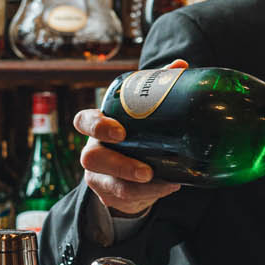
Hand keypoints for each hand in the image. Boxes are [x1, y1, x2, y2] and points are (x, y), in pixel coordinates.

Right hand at [76, 60, 185, 216]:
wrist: (131, 169)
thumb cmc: (135, 132)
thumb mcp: (142, 111)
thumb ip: (155, 88)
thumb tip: (181, 65)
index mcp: (98, 125)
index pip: (83, 121)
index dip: (97, 126)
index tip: (120, 131)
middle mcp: (93, 151)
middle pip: (90, 158)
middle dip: (118, 165)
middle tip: (146, 170)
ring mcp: (99, 176)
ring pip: (109, 184)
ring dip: (138, 187)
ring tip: (165, 183)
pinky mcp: (110, 196)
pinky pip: (125, 199)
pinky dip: (149, 195)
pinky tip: (169, 187)